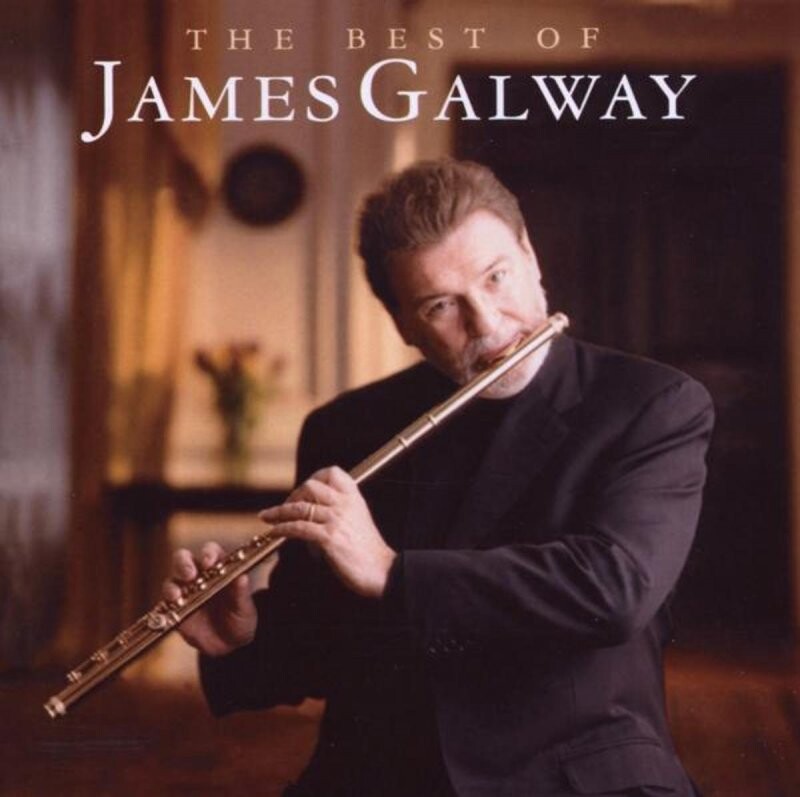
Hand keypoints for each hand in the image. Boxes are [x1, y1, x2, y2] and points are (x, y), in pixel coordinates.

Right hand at [163, 541, 256, 656]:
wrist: (229, 645)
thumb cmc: (240, 619)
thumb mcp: (244, 608)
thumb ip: (241, 594)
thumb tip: (243, 578)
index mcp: (218, 569)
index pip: (210, 552)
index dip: (208, 553)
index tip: (209, 562)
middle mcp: (199, 576)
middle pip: (184, 559)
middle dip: (184, 563)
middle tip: (190, 574)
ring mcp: (185, 592)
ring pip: (172, 579)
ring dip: (173, 585)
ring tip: (177, 594)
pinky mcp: (175, 610)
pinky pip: (166, 603)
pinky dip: (167, 604)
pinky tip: (172, 607)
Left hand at [258, 466, 395, 598]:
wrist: (383, 571)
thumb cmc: (369, 551)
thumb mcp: (359, 521)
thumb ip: (341, 511)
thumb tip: (314, 511)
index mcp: (354, 498)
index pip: (332, 472)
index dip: (314, 477)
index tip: (303, 490)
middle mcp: (345, 505)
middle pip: (311, 485)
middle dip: (293, 494)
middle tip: (285, 507)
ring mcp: (337, 520)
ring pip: (300, 507)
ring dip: (279, 512)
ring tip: (267, 517)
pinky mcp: (329, 538)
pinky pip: (299, 528)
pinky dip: (282, 529)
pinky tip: (275, 532)